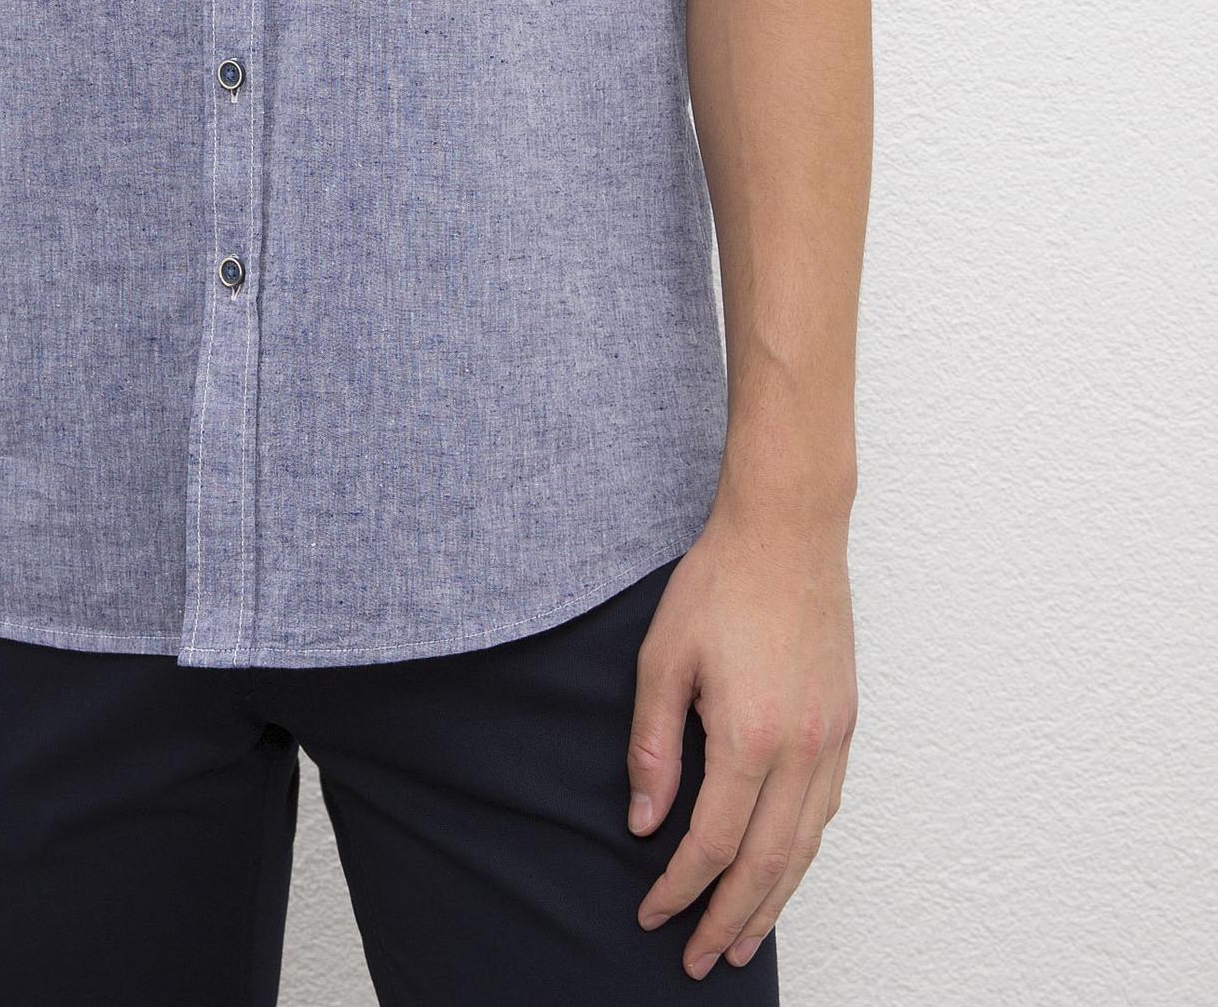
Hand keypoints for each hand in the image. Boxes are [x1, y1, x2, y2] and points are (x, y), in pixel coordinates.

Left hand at [626, 506, 855, 975]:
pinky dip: (802, 850)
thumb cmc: (719, 584)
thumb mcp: (663, 658)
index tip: (652, 914)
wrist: (787, 530)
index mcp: (750, 736)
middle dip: (731, 919)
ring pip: (805, 845)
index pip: (713, 842)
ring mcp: (830, 738)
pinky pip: (826, 808)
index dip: (680, 887)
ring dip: (775, 900)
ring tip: (744, 937)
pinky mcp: (844, 723)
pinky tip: (782, 867)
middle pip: (767, 863)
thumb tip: (645, 822)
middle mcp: (800, 749)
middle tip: (701, 959)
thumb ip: (653, 745)